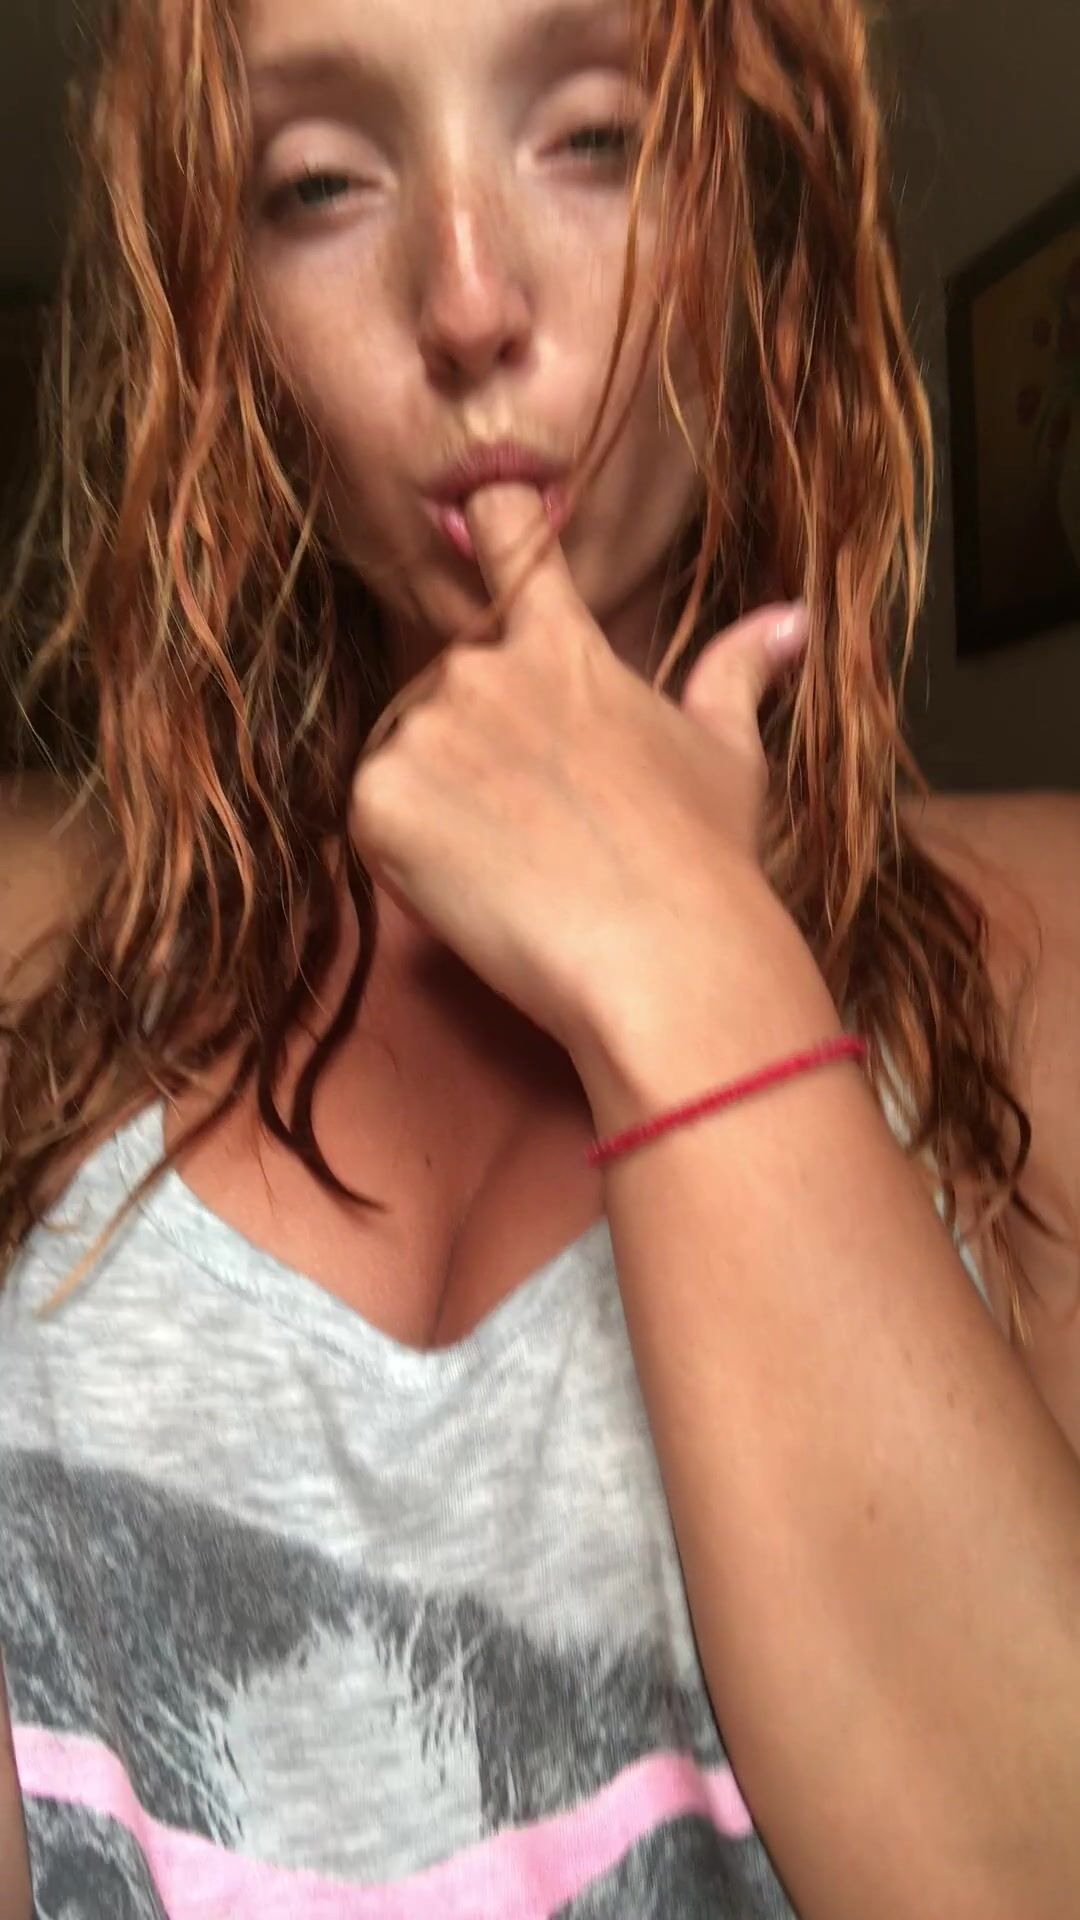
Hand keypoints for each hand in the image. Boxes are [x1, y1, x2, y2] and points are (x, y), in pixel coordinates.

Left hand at [348, 483, 810, 1059]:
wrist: (665, 956)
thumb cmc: (705, 859)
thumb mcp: (728, 754)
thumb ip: (737, 672)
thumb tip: (791, 617)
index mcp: (561, 644)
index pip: (506, 532)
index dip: (487, 520)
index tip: (472, 515)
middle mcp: (483, 667)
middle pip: (449, 687)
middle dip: (475, 744)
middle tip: (538, 825)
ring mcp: (425, 731)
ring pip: (407, 758)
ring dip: (439, 803)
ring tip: (515, 864)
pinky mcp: (380, 800)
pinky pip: (372, 819)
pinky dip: (406, 855)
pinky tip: (474, 887)